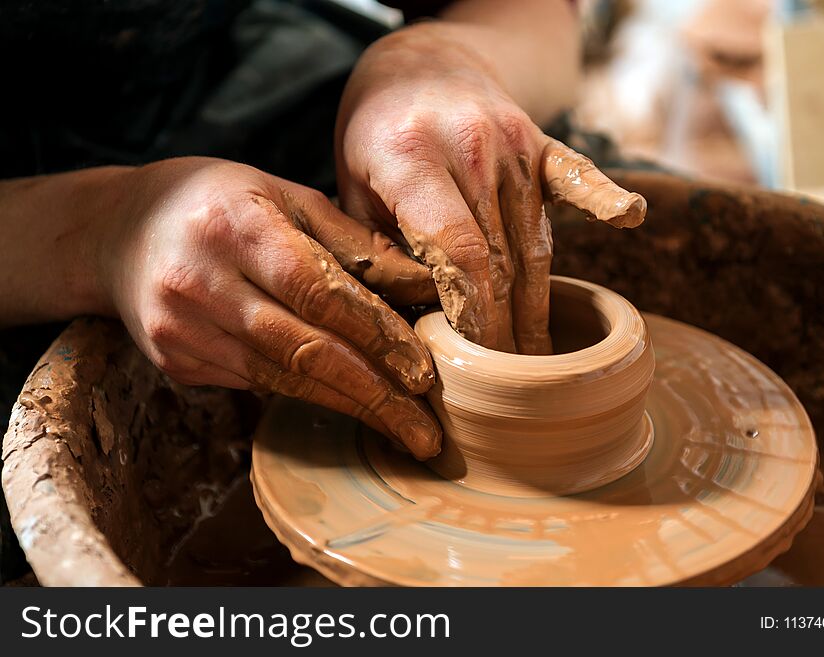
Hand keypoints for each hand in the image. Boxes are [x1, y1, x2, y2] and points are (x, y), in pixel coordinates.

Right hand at [95, 157, 441, 458]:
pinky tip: (346, 402)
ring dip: (348, 406)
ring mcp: (181, 329)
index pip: (320, 293)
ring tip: (400, 429)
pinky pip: (256, 384)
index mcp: (237, 228)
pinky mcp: (175, 361)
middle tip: (426, 433)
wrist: (117, 230)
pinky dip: (307, 393)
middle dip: (374, 396)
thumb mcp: (286, 197)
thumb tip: (423, 287)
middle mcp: (201, 283)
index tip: (424, 374)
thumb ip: (352, 243)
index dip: (378, 337)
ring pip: (282, 379)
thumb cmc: (218, 201)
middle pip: (304, 350)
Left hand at [336, 27, 645, 353]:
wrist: (419, 65)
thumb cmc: (376, 139)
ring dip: (538, 304)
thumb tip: (409, 319)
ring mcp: (513, 141)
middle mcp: (471, 145)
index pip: (456, 249)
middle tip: (509, 383)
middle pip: (500, 256)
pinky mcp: (540, 142)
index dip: (472, 310)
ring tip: (541, 359)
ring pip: (534, 240)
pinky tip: (630, 216)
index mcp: (412, 157)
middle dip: (505, 327)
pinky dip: (604, 198)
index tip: (477, 358)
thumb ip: (377, 249)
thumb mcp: (351, 189)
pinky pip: (578, 175)